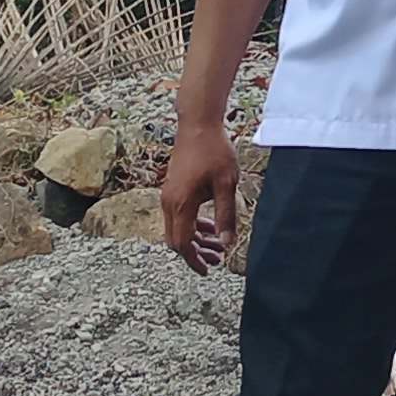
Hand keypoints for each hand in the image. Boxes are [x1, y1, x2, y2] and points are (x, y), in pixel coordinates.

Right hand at [160, 114, 240, 272]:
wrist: (197, 124)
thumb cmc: (214, 151)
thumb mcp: (226, 184)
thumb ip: (226, 215)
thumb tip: (227, 242)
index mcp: (180, 204)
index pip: (182, 243)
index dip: (194, 260)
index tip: (208, 271)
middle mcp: (169, 202)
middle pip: (176, 239)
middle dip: (195, 253)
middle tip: (217, 261)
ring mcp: (168, 195)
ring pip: (177, 228)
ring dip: (196, 239)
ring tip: (217, 247)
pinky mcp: (173, 188)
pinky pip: (178, 216)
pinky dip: (193, 225)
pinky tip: (210, 226)